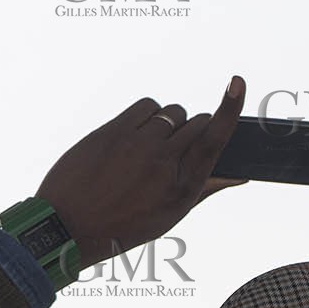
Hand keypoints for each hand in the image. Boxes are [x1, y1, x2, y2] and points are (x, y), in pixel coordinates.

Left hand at [35, 76, 247, 271]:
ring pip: (174, 113)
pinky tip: (139, 134)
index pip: (214, 141)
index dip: (229, 109)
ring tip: (151, 148)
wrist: (69, 225)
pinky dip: (150, 115)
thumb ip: (206, 188)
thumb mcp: (170, 215)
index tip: (237, 83)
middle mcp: (163, 162)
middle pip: (197, 124)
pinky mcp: (115, 130)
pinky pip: (147, 105)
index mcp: (181, 188)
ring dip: (172, 124)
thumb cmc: (124, 225)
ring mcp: (138, 144)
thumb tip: (239, 175)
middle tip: (173, 154)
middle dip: (194, 133)